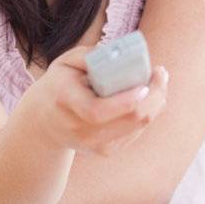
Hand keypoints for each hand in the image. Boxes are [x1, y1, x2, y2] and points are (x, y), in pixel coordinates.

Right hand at [21, 43, 169, 156]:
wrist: (43, 123)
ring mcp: (94, 145)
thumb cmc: (58, 85)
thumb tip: (121, 51)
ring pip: (139, 126)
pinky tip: (147, 97)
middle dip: (154, 95)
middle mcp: (80, 129)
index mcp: (66, 102)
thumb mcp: (65, 62)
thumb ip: (90, 55)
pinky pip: (136, 132)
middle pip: (130, 119)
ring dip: (156, 103)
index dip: (128, 99)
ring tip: (157, 82)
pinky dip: (148, 113)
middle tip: (161, 73)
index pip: (99, 110)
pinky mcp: (106, 151)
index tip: (145, 81)